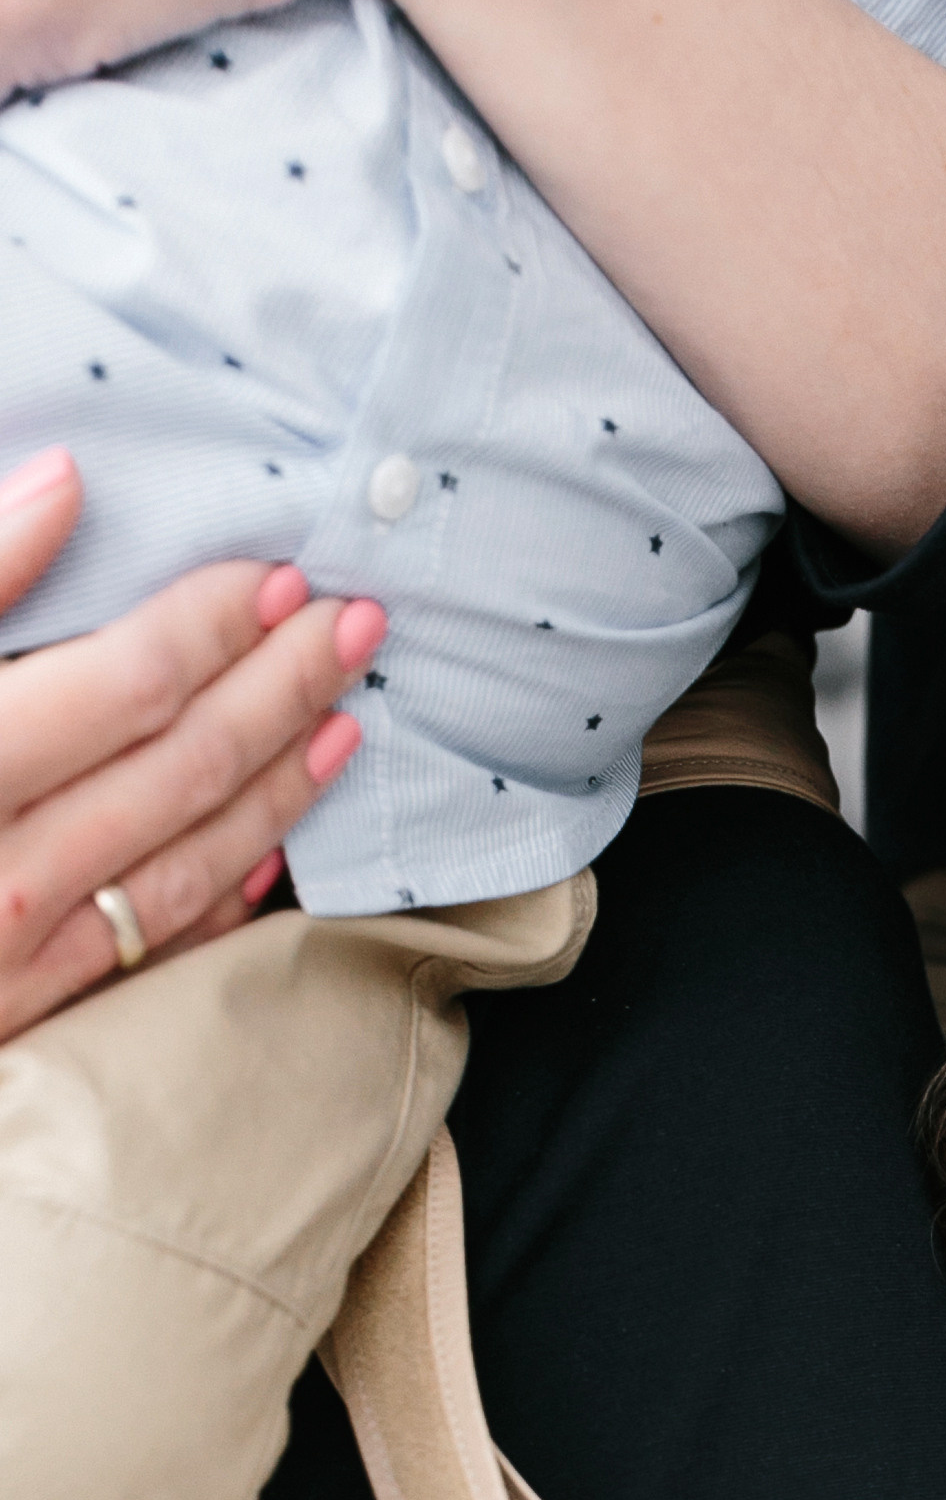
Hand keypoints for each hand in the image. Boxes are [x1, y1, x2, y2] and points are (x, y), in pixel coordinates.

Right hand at [0, 451, 379, 1038]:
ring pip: (183, 863)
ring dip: (275, 788)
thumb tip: (60, 486)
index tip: (280, 575)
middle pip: (177, 769)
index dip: (212, 627)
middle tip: (356, 628)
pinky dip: (217, 895)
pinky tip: (265, 852)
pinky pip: (146, 952)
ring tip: (341, 721)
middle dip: (278, 691)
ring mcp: (10, 953)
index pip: (122, 687)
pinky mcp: (15, 1013)